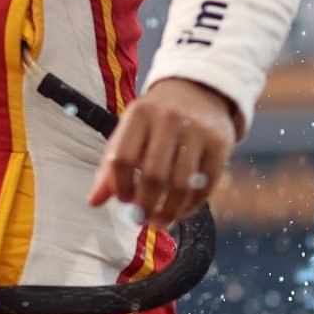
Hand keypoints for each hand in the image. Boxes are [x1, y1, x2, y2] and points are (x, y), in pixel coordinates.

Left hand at [87, 78, 240, 231]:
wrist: (199, 92)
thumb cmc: (155, 120)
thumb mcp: (129, 131)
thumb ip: (110, 166)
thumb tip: (93, 202)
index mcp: (139, 114)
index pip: (122, 159)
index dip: (120, 186)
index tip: (123, 199)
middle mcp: (168, 119)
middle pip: (153, 176)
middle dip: (145, 206)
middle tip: (141, 219)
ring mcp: (197, 131)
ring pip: (181, 186)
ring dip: (168, 212)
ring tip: (160, 221)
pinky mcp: (220, 144)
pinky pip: (205, 186)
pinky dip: (190, 206)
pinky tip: (180, 210)